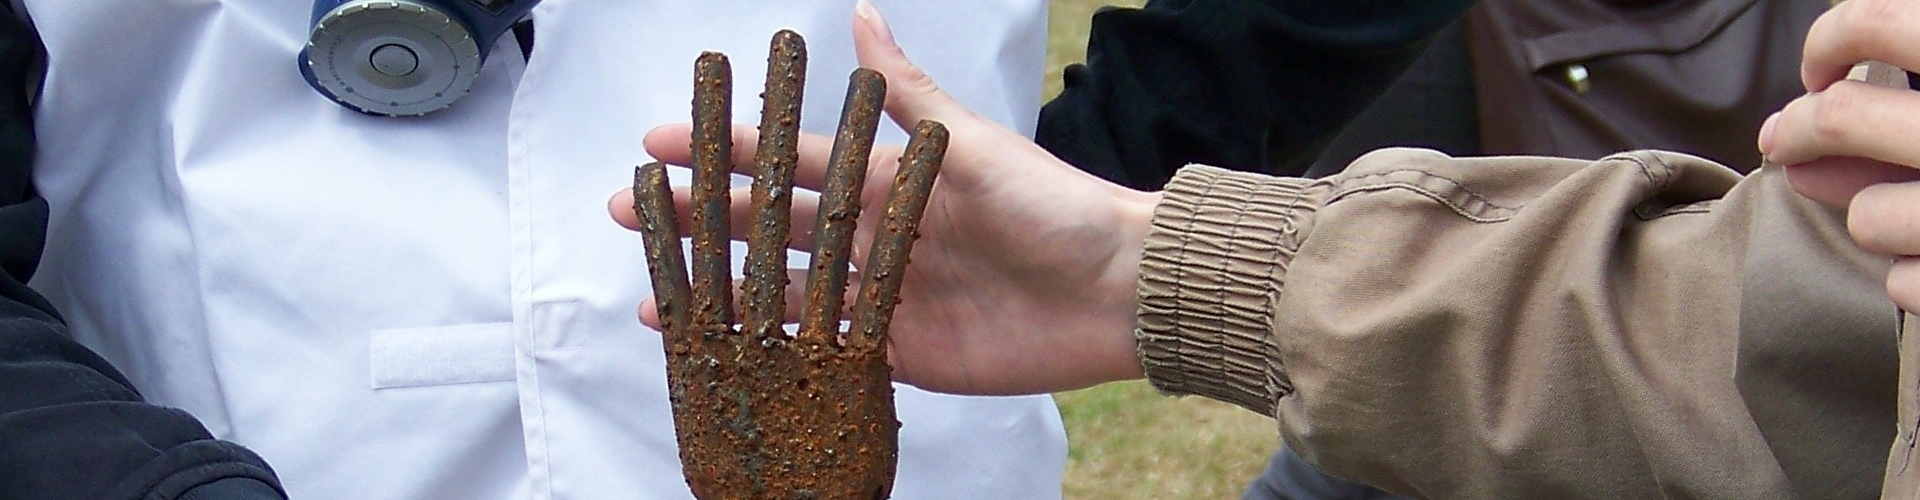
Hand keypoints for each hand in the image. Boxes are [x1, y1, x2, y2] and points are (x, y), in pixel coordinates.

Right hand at [609, 3, 1155, 394]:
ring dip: (723, 292)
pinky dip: (776, 352)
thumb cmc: (1053, 205)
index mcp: (890, 181)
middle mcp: (878, 236)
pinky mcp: (901, 356)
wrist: (1118, 289)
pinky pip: (828, 353)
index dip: (727, 153)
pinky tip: (725, 353)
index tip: (661, 143)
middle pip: (772, 229)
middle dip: (700, 221)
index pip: (791, 162)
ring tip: (657, 295)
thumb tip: (860, 13)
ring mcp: (885, 299)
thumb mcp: (972, 144)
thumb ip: (907, 94)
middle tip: (630, 215)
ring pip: (786, 294)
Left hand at [1762, 0, 1919, 309]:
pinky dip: (1906, 274)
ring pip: (1867, 215)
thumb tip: (1809, 96)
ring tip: (1898, 211)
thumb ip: (1907, 88)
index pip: (1878, 21)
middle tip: (1789, 141)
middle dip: (1801, 131)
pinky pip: (1901, 282)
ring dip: (1869, 214)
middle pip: (1841, 117)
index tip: (1820, 70)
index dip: (1831, 40)